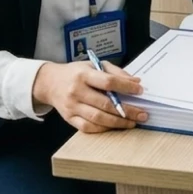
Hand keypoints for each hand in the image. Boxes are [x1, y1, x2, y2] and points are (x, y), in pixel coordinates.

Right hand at [32, 61, 146, 132]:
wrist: (50, 83)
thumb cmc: (76, 73)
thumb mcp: (94, 64)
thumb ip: (115, 72)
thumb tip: (136, 81)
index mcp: (84, 75)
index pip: (108, 82)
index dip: (126, 87)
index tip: (140, 90)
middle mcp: (77, 91)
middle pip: (105, 104)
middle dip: (127, 110)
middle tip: (142, 114)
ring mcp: (72, 106)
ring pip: (97, 118)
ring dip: (118, 122)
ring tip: (132, 122)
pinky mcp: (69, 118)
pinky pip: (87, 128)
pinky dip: (103, 129)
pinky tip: (115, 126)